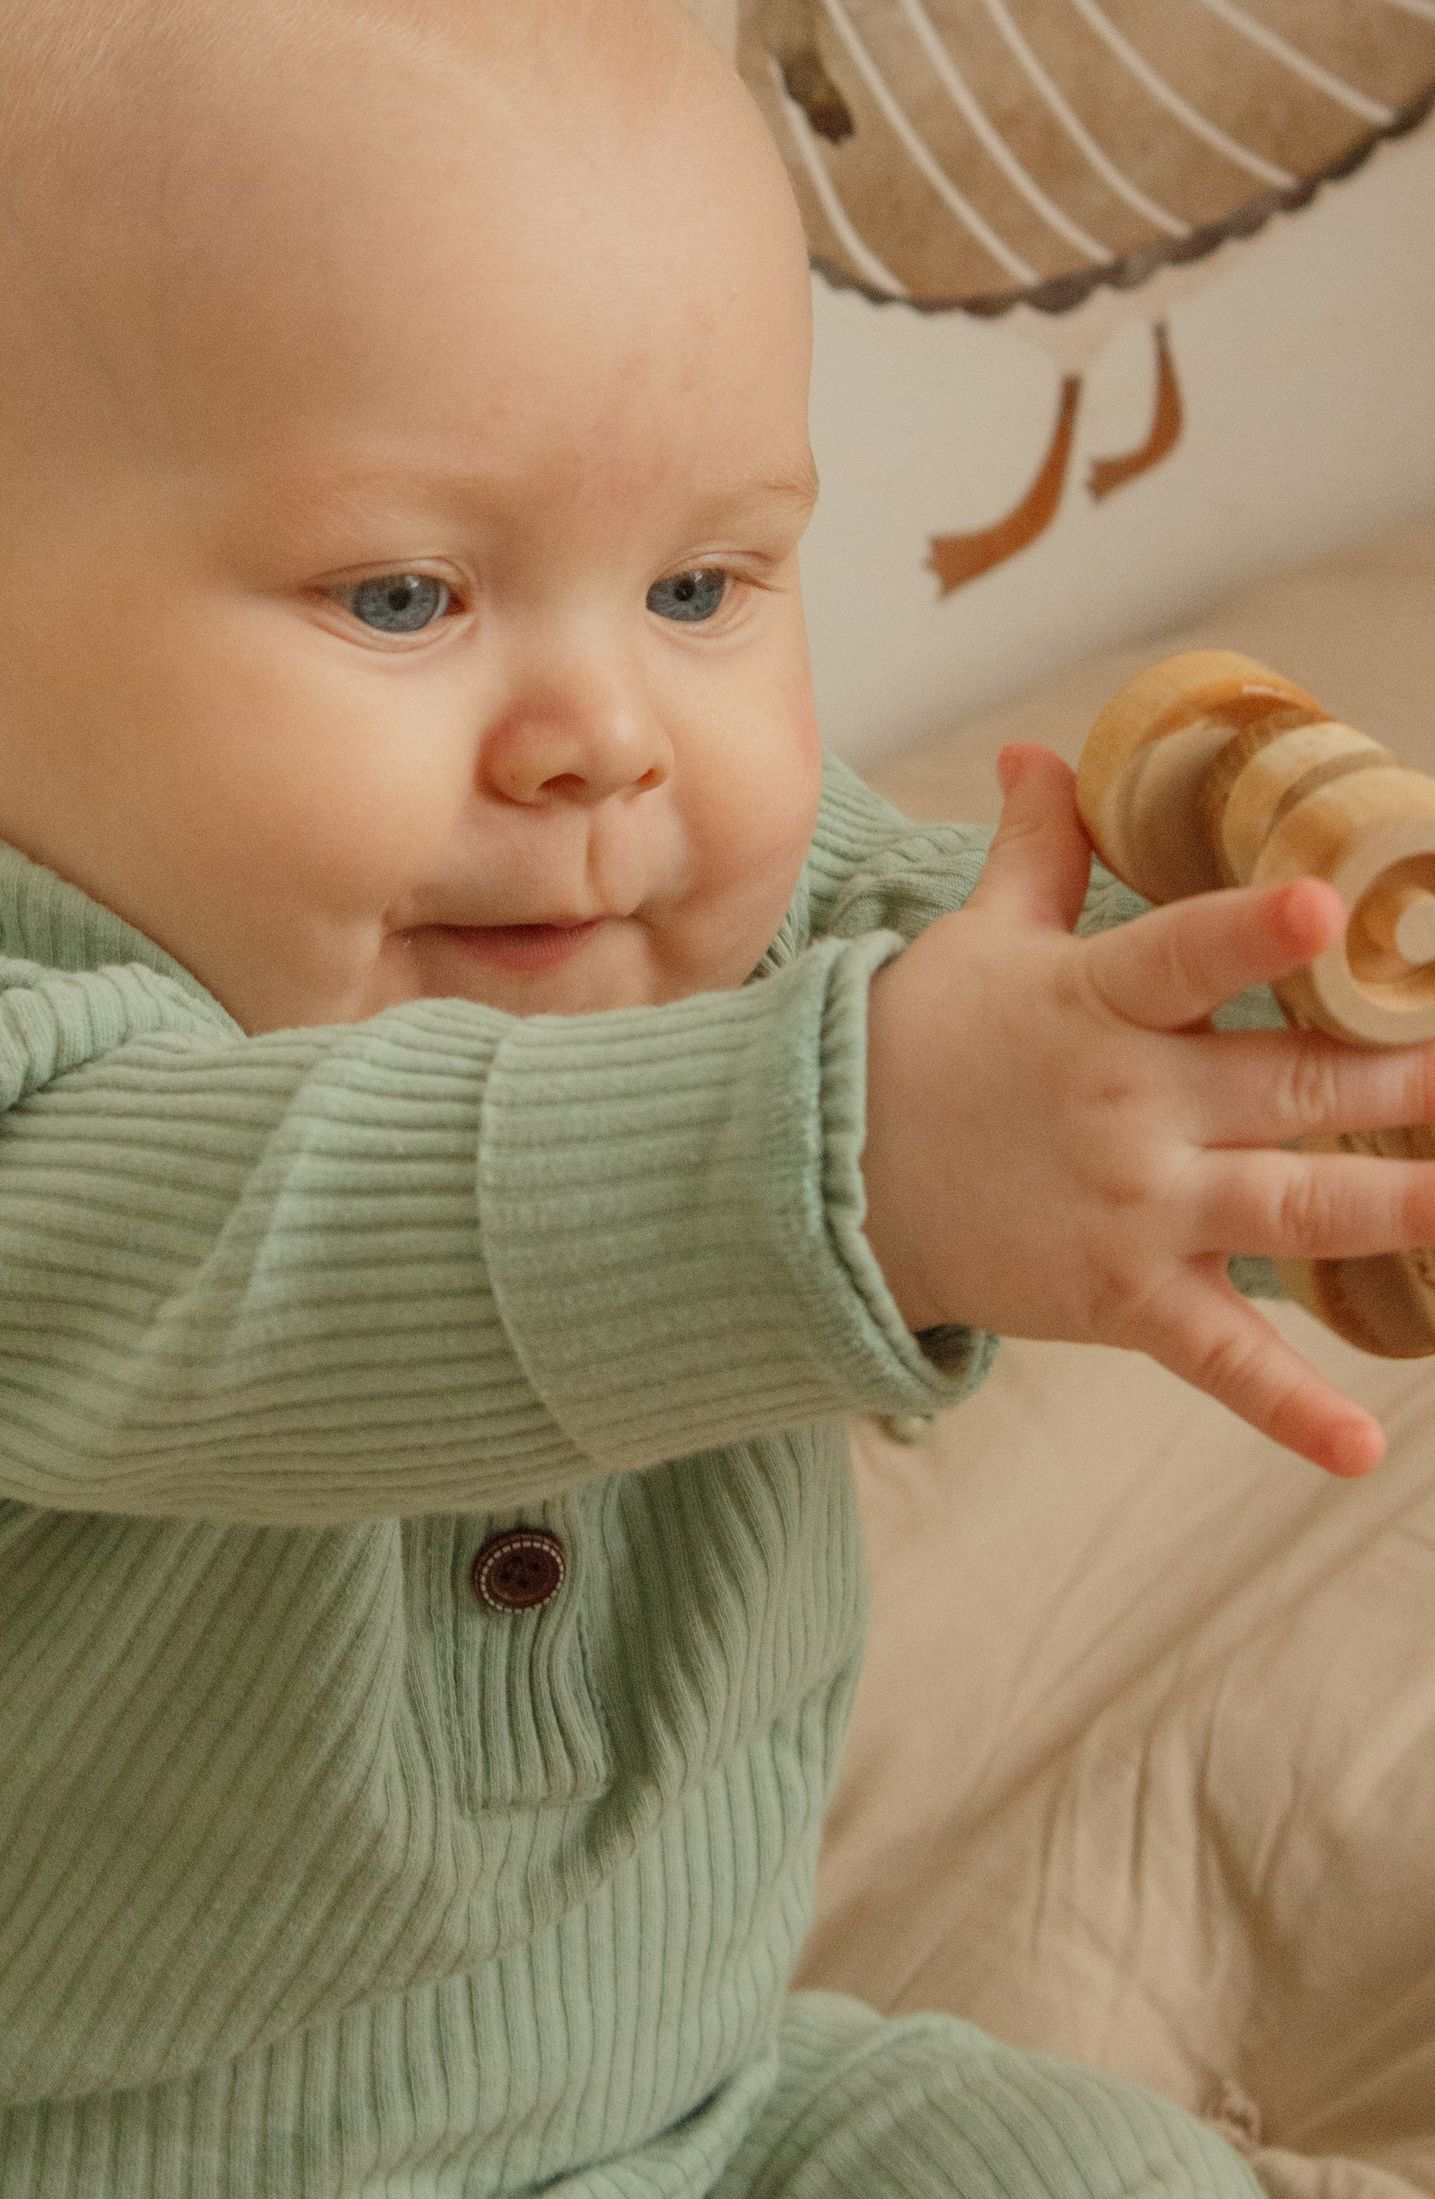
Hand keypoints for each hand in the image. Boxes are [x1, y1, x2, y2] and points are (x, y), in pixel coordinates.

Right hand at [861, 745, 1434, 1475]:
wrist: (821, 1184)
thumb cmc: (916, 1045)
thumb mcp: (980, 942)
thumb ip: (1038, 851)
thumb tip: (1042, 753)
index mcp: (1095, 1005)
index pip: (1182, 956)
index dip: (1250, 934)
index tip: (1320, 907)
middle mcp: (1129, 1109)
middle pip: (1289, 1087)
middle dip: (1404, 1078)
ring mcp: (1135, 1211)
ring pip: (1293, 1211)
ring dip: (1398, 1210)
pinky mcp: (1127, 1301)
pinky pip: (1221, 1358)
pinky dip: (1289, 1409)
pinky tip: (1362, 1444)